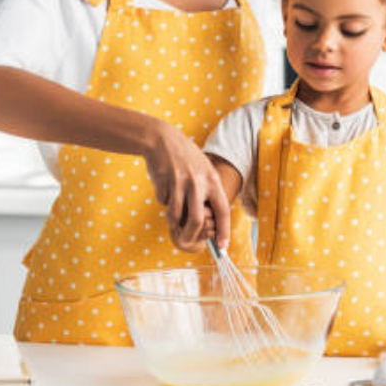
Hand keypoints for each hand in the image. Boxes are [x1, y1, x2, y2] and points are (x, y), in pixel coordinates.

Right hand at [142, 120, 230, 252]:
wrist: (161, 139)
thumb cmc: (185, 157)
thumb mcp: (203, 169)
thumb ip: (208, 191)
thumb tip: (209, 223)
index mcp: (212, 180)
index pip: (223, 211)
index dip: (224, 231)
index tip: (222, 246)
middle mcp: (197, 182)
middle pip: (197, 220)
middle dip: (192, 234)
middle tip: (187, 239)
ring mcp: (179, 183)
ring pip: (176, 215)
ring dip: (173, 218)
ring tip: (173, 206)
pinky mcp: (163, 183)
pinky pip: (163, 202)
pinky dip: (164, 201)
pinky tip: (165, 185)